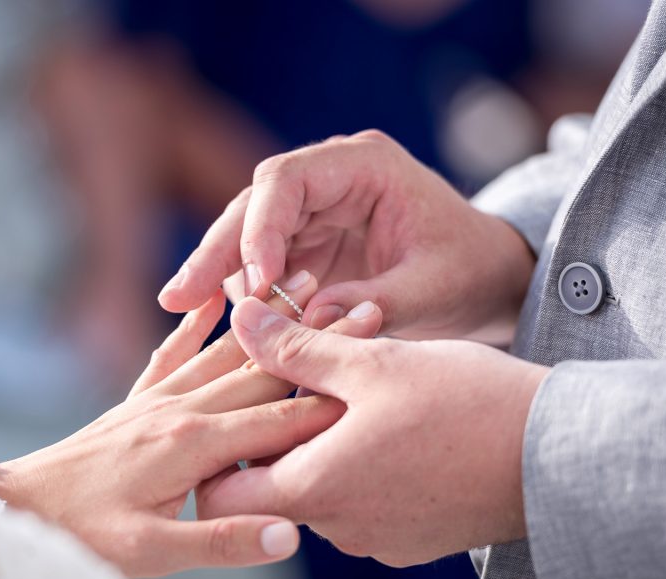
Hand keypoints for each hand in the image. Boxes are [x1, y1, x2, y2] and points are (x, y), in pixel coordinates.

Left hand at [0, 272, 383, 577]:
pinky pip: (172, 352)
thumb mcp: (150, 554)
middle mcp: (180, 411)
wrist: (16, 510)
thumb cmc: (81, 535)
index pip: (279, 419)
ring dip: (269, 318)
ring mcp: (157, 400)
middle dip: (313, 339)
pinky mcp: (137, 401)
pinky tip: (215, 292)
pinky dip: (197, 320)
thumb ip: (221, 541)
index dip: (332, 395)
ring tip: (306, 277)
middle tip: (359, 303)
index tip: (376, 362)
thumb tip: (290, 535)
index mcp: (193, 446)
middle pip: (261, 370)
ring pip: (225, 350)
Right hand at [158, 130, 534, 339]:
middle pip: (254, 205)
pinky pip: (263, 262)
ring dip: (219, 273)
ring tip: (183, 312)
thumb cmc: (471, 273)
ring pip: (248, 233)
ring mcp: (316, 209)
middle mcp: (331, 178)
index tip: (255, 284)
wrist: (489, 278)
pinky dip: (245, 292)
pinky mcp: (309, 242)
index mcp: (365, 165)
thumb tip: (302, 325)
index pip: (287, 181)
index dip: (260, 230)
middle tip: (175, 297)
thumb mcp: (433, 291)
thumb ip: (373, 306)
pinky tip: (228, 324)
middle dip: (216, 251)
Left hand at [196, 297, 548, 567]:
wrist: (562, 456)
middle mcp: (340, 530)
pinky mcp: (415, 541)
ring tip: (357, 395)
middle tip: (303, 383)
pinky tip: (396, 427)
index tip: (242, 406)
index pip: (222, 496)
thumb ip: (295, 347)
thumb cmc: (465, 404)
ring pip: (323, 494)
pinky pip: (365, 506)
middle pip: (274, 492)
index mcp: (314, 490)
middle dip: (279, 439)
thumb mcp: (371, 362)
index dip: (221, 451)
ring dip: (326, 448)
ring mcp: (380, 541)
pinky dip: (364, 469)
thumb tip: (241, 318)